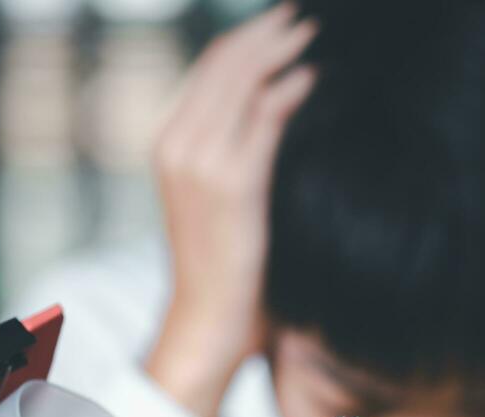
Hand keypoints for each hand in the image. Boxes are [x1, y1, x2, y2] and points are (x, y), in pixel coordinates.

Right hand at [144, 3, 317, 416]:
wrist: (209, 319)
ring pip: (244, 79)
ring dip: (283, 48)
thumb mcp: (219, 197)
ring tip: (315, 32)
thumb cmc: (223, 265)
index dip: (248, 38)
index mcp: (168, 142)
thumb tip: (273, 105)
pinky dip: (291, 90)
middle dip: (268, 31)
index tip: (283, 22)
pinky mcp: (231, 181)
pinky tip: (315, 78)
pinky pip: (264, 116)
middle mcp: (176, 143)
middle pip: (225, 62)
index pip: (209, 67)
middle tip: (307, 14)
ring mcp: (199, 160)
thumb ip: (233, 151)